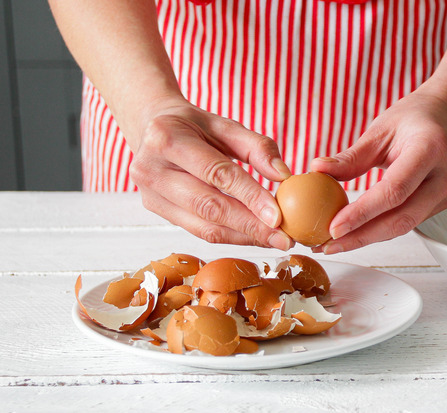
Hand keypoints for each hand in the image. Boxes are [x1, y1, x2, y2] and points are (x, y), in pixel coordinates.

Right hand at [128, 101, 293, 248]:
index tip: (278, 216)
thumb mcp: (224, 124)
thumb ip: (256, 146)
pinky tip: (253, 237)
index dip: (249, 196)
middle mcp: (152, 168)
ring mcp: (149, 193)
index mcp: (167, 138)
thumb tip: (283, 175)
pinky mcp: (155, 210)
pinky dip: (229, 236)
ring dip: (243, 237)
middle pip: (209, 206)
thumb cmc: (192, 125)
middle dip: (250, 226)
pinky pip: (198, 230)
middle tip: (283, 238)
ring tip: (274, 240)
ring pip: (203, 226)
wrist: (150, 127)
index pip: (217, 173)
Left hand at [310, 90, 446, 253]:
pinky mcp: (442, 204)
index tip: (334, 227)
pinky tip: (356, 232)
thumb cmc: (413, 119)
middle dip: (362, 236)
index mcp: (431, 148)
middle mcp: (446, 174)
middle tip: (329, 244)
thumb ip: (352, 156)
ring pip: (405, 225)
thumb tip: (317, 170)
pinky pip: (408, 221)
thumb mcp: (380, 129)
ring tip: (335, 243)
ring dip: (368, 237)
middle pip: (402, 217)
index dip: (363, 213)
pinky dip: (380, 229)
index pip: (395, 190)